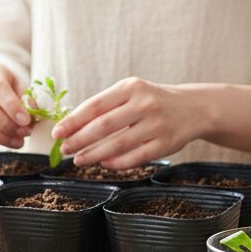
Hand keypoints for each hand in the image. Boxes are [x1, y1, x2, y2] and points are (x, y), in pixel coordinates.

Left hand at [50, 78, 206, 168]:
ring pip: (118, 144)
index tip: (57, 132)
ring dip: (94, 154)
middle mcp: (145, 104)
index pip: (96, 105)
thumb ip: (106, 105)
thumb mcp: (131, 92)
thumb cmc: (151, 100)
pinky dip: (116, 163)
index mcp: (131, 87)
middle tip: (63, 148)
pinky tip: (103, 164)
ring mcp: (157, 125)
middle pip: (104, 126)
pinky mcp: (166, 145)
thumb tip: (71, 125)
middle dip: (80, 139)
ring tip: (78, 159)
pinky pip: (136, 157)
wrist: (193, 108)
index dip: (73, 120)